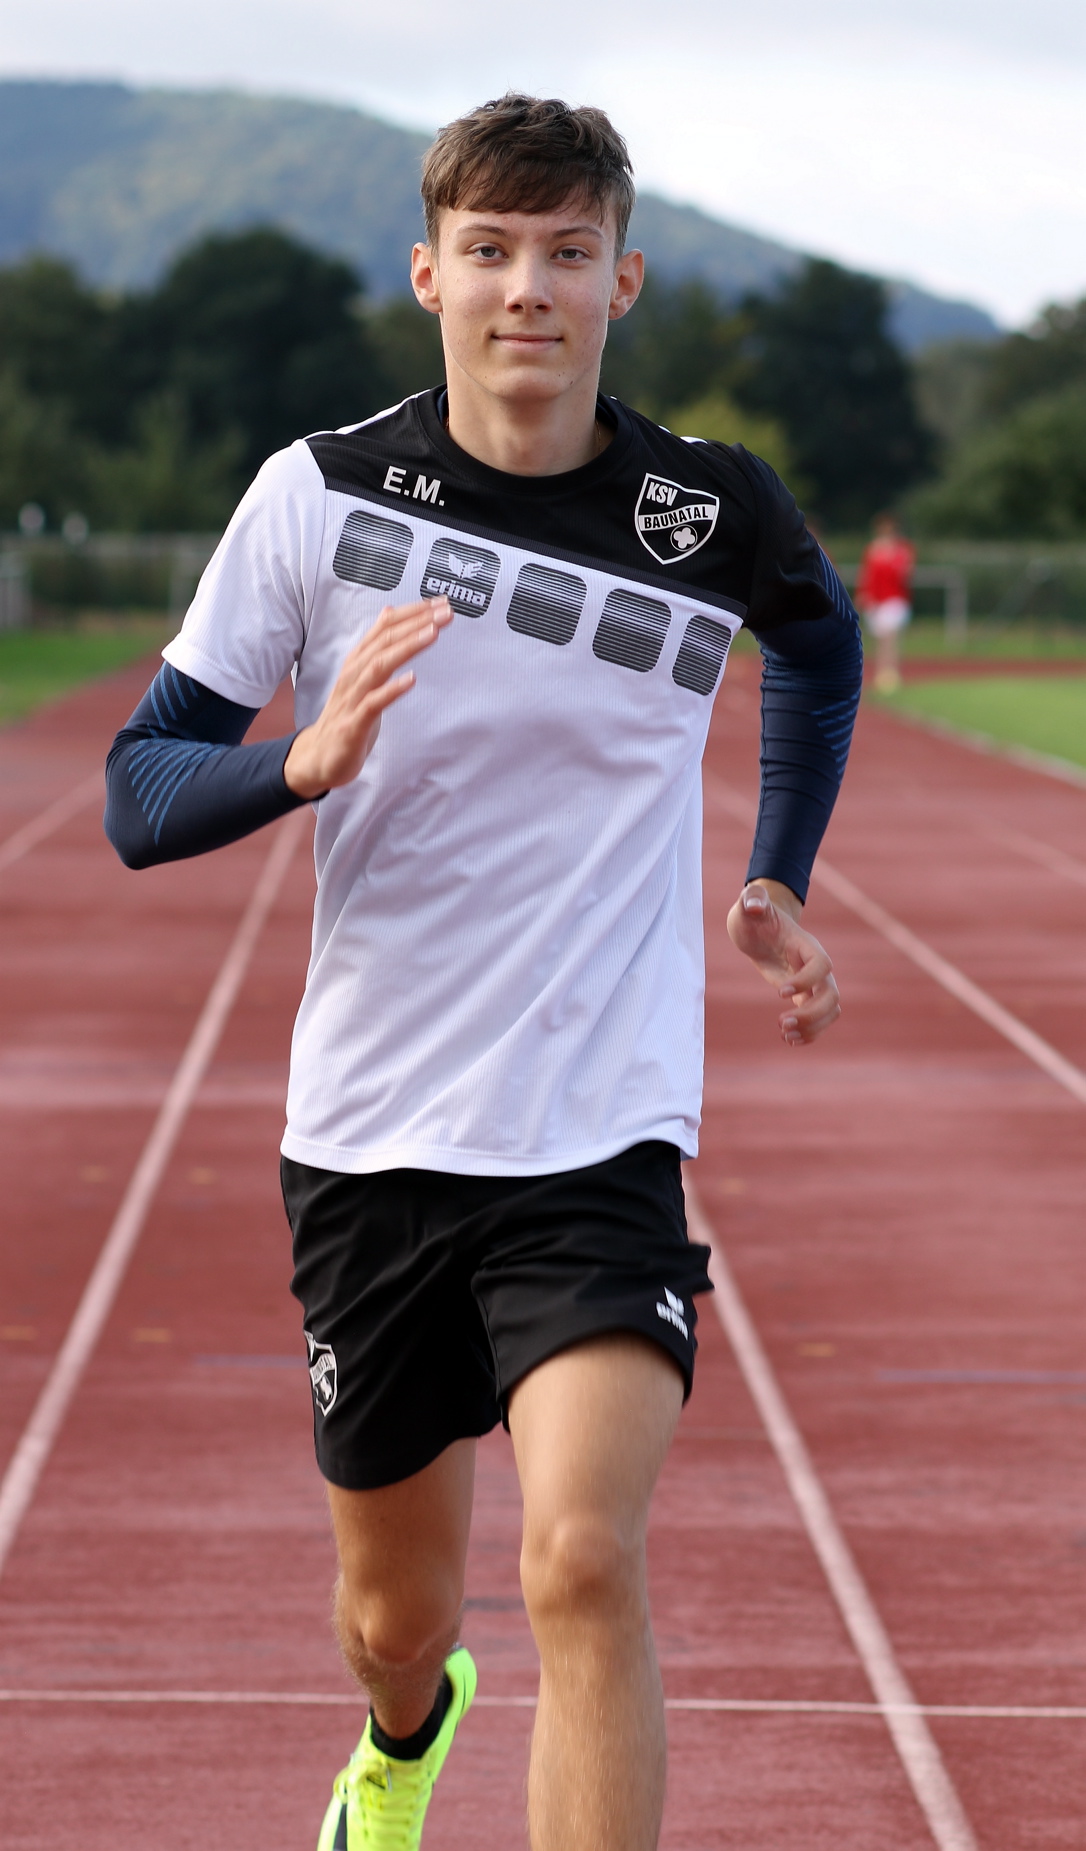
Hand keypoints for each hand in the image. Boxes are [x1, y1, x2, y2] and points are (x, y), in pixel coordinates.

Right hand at [284, 597, 451, 798]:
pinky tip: (412, 680)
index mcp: (358, 662)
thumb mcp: (363, 676)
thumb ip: (376, 646)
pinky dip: (392, 690)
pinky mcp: (353, 724)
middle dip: (416, 623)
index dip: (412, 613)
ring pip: (379, 665)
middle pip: (384, 641)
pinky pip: (373, 703)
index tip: (440, 602)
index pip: (385, 628)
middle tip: (445, 612)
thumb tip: (388, 613)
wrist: (318, 757)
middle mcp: (354, 675)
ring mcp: (352, 698)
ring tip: (433, 633)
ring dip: (407, 647)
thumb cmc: (346, 717)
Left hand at [726, 879, 840, 1045]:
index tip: (779, 993)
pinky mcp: (803, 994)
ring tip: (785, 1034)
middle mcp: (814, 965)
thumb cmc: (753, 915)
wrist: (758, 926)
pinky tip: (788, 1039)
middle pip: (832, 995)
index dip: (806, 981)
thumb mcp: (748, 906)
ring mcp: (812, 981)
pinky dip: (809, 1033)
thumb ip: (753, 900)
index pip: (821, 965)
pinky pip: (819, 1018)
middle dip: (812, 1014)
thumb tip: (755, 905)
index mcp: (806, 945)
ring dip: (813, 1028)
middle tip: (782, 1023)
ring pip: (830, 1010)